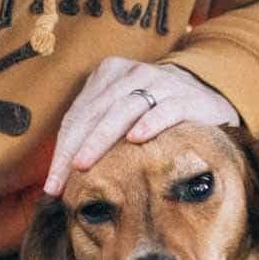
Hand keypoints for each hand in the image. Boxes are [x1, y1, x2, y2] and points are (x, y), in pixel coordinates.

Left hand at [44, 59, 239, 195]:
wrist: (207, 102)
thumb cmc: (153, 116)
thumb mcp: (120, 118)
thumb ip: (93, 134)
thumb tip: (57, 178)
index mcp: (110, 74)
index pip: (79, 114)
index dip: (62, 149)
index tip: (51, 185)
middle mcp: (134, 74)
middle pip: (96, 111)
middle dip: (76, 147)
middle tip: (61, 179)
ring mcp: (162, 82)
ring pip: (125, 109)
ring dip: (102, 138)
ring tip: (84, 163)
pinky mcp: (188, 98)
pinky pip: (166, 110)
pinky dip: (151, 123)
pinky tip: (136, 138)